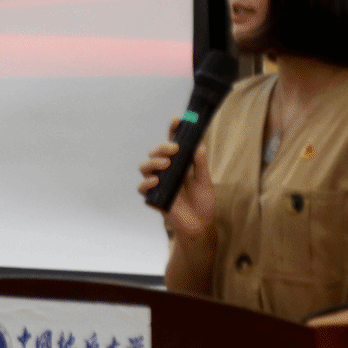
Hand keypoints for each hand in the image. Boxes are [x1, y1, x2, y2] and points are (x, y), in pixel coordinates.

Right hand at [137, 116, 214, 242]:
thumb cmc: (203, 203)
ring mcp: (158, 183)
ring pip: (145, 166)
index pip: (172, 144)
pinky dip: (147, 183)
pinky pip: (142, 188)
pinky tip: (156, 181)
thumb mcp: (205, 182)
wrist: (200, 226)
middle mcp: (165, 171)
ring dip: (153, 162)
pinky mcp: (154, 197)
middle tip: (175, 149)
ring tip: (166, 164)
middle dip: (162, 148)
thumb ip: (200, 165)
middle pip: (155, 152)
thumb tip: (200, 146)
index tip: (178, 121)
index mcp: (178, 164)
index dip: (173, 131)